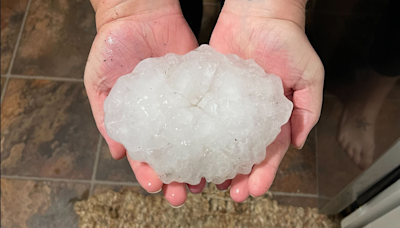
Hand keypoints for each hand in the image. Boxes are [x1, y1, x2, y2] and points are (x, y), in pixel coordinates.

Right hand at [85, 0, 202, 206]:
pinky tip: (223, 145)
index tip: (156, 186)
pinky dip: (217, 129)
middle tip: (186, 193)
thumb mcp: (99, 83)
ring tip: (209, 178)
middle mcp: (164, 117)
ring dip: (201, 161)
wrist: (138, 13)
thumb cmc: (113, 48)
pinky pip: (210, 110)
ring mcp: (184, 104)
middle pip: (174, 154)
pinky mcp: (201, 86)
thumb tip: (117, 153)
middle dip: (178, 177)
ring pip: (195, 139)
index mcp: (139, 121)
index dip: (148, 172)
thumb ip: (106, 117)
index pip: (144, 155)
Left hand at [210, 0, 323, 201]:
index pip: (269, 152)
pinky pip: (202, 115)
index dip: (262, 173)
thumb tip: (300, 143)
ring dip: (212, 161)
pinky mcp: (209, 90)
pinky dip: (196, 134)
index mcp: (273, 116)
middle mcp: (248, 114)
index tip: (253, 189)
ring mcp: (227, 104)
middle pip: (241, 152)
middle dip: (236, 175)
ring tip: (204, 179)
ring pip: (219, 140)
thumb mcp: (310, 76)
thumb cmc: (288, 41)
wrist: (259, 13)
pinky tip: (189, 149)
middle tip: (226, 191)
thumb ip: (309, 110)